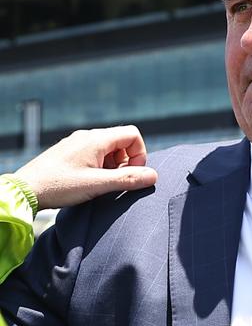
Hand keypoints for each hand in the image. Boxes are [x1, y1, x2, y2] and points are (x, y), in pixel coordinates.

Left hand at [13, 126, 157, 209]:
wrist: (24, 191)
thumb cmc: (59, 186)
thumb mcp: (97, 185)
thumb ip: (127, 179)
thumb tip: (153, 175)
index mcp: (97, 139)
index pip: (132, 134)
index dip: (139, 153)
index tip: (131, 173)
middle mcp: (87, 136)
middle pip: (121, 141)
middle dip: (125, 161)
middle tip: (115, 181)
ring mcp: (76, 143)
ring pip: (107, 148)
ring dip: (112, 165)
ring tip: (100, 183)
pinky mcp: (68, 152)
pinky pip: (93, 153)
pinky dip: (99, 166)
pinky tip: (87, 182)